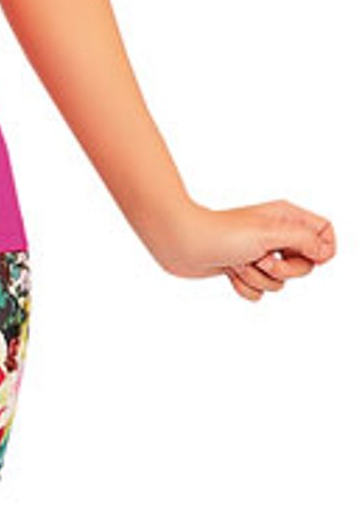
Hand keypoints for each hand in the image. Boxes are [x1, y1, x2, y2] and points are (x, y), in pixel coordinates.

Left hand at [159, 199, 335, 299]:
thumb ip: (303, 239)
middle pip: (306, 264)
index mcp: (285, 216)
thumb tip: (325, 251)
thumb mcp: (268, 233)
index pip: (324, 231)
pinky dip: (245, 286)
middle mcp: (275, 234)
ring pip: (280, 283)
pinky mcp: (243, 269)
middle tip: (263, 259)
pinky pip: (259, 292)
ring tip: (240, 261)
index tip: (310, 258)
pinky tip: (230, 271)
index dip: (323, 250)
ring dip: (259, 278)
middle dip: (286, 271)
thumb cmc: (221, 233)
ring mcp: (259, 253)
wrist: (183, 242)